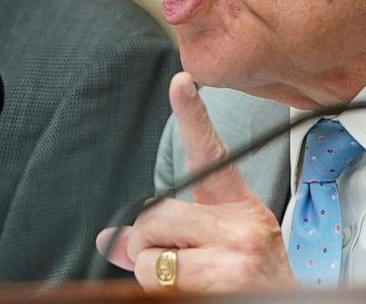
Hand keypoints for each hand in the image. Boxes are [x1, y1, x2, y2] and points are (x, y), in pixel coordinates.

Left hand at [96, 72, 296, 292]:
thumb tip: (112, 241)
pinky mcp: (225, 280)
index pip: (211, 156)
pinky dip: (163, 292)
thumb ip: (171, 239)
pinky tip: (198, 293)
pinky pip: (158, 280)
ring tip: (194, 284)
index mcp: (239, 209)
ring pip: (150, 254)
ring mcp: (234, 253)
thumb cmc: (252, 284)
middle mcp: (241, 225)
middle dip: (149, 244)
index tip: (180, 82)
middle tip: (177, 263)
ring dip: (156, 276)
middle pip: (157, 213)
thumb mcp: (222, 253)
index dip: (193, 116)